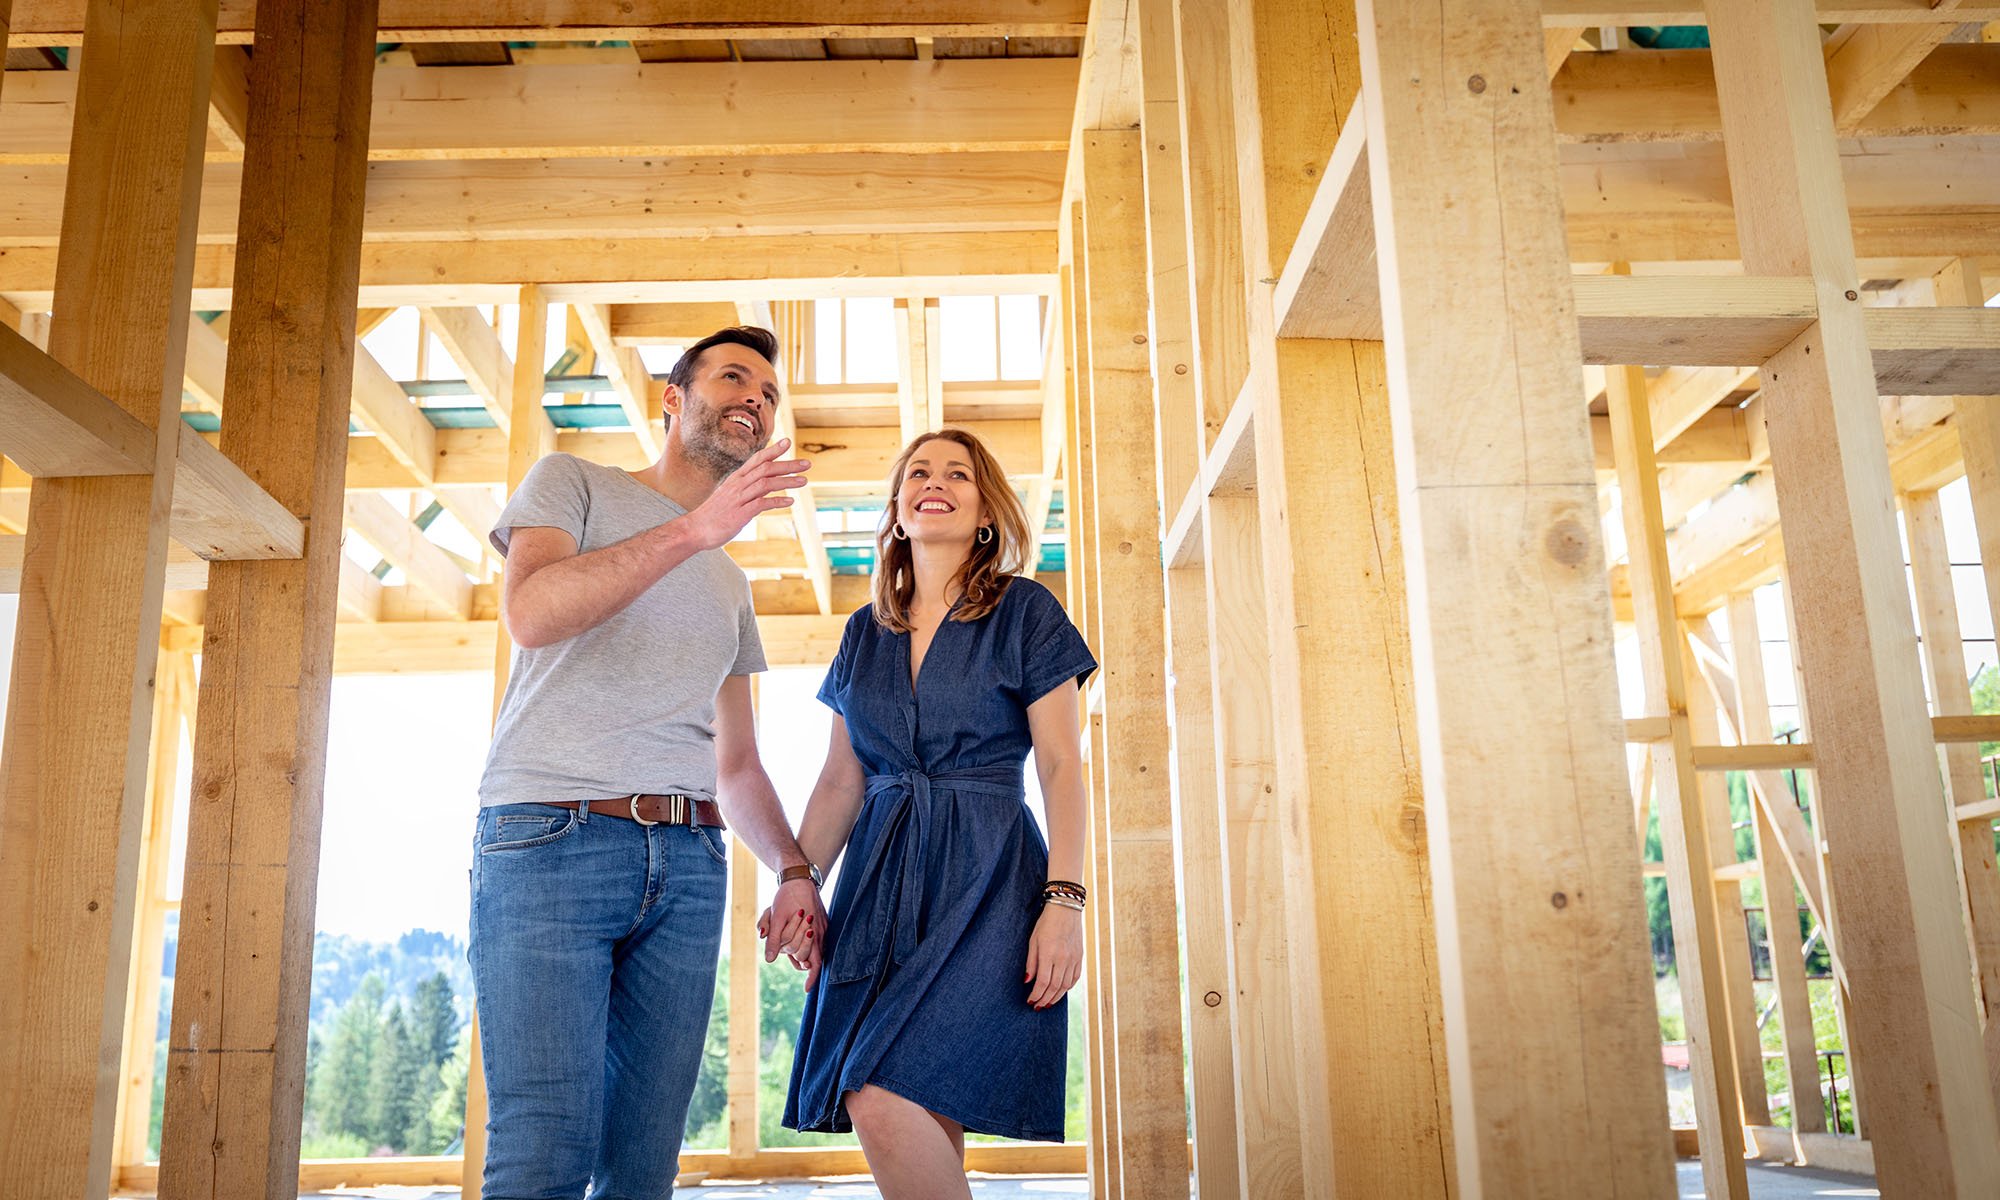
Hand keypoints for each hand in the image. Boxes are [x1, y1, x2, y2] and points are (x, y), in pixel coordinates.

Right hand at [680, 438, 809, 550]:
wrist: (695, 530)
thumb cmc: (713, 514)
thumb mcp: (730, 496)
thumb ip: (745, 489)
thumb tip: (762, 487)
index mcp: (736, 479)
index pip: (757, 459)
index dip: (773, 450)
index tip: (788, 442)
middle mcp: (738, 485)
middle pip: (766, 468)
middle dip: (788, 465)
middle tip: (807, 463)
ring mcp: (739, 498)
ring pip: (766, 483)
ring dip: (787, 481)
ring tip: (804, 481)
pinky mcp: (740, 513)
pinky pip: (761, 503)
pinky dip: (777, 501)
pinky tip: (790, 501)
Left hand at [759, 877, 826, 988]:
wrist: (798, 876)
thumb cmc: (787, 896)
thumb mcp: (776, 917)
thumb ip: (774, 939)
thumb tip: (769, 959)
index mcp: (812, 932)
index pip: (814, 962)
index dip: (811, 978)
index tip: (807, 989)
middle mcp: (820, 932)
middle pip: (811, 957)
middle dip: (798, 958)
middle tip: (787, 954)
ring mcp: (822, 926)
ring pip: (814, 948)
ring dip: (801, 948)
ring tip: (790, 945)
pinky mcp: (822, 921)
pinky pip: (816, 938)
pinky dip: (807, 942)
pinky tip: (798, 935)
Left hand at [1024, 903, 1082, 1009]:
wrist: (1066, 909)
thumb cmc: (1046, 924)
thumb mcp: (1033, 940)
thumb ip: (1031, 962)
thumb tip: (1028, 981)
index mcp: (1049, 954)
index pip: (1043, 982)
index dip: (1036, 995)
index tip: (1030, 1001)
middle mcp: (1063, 958)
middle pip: (1054, 987)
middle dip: (1045, 999)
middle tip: (1037, 1006)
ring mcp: (1073, 958)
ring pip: (1066, 986)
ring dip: (1056, 997)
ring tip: (1047, 1003)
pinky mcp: (1080, 957)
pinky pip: (1075, 978)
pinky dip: (1067, 988)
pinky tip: (1060, 992)